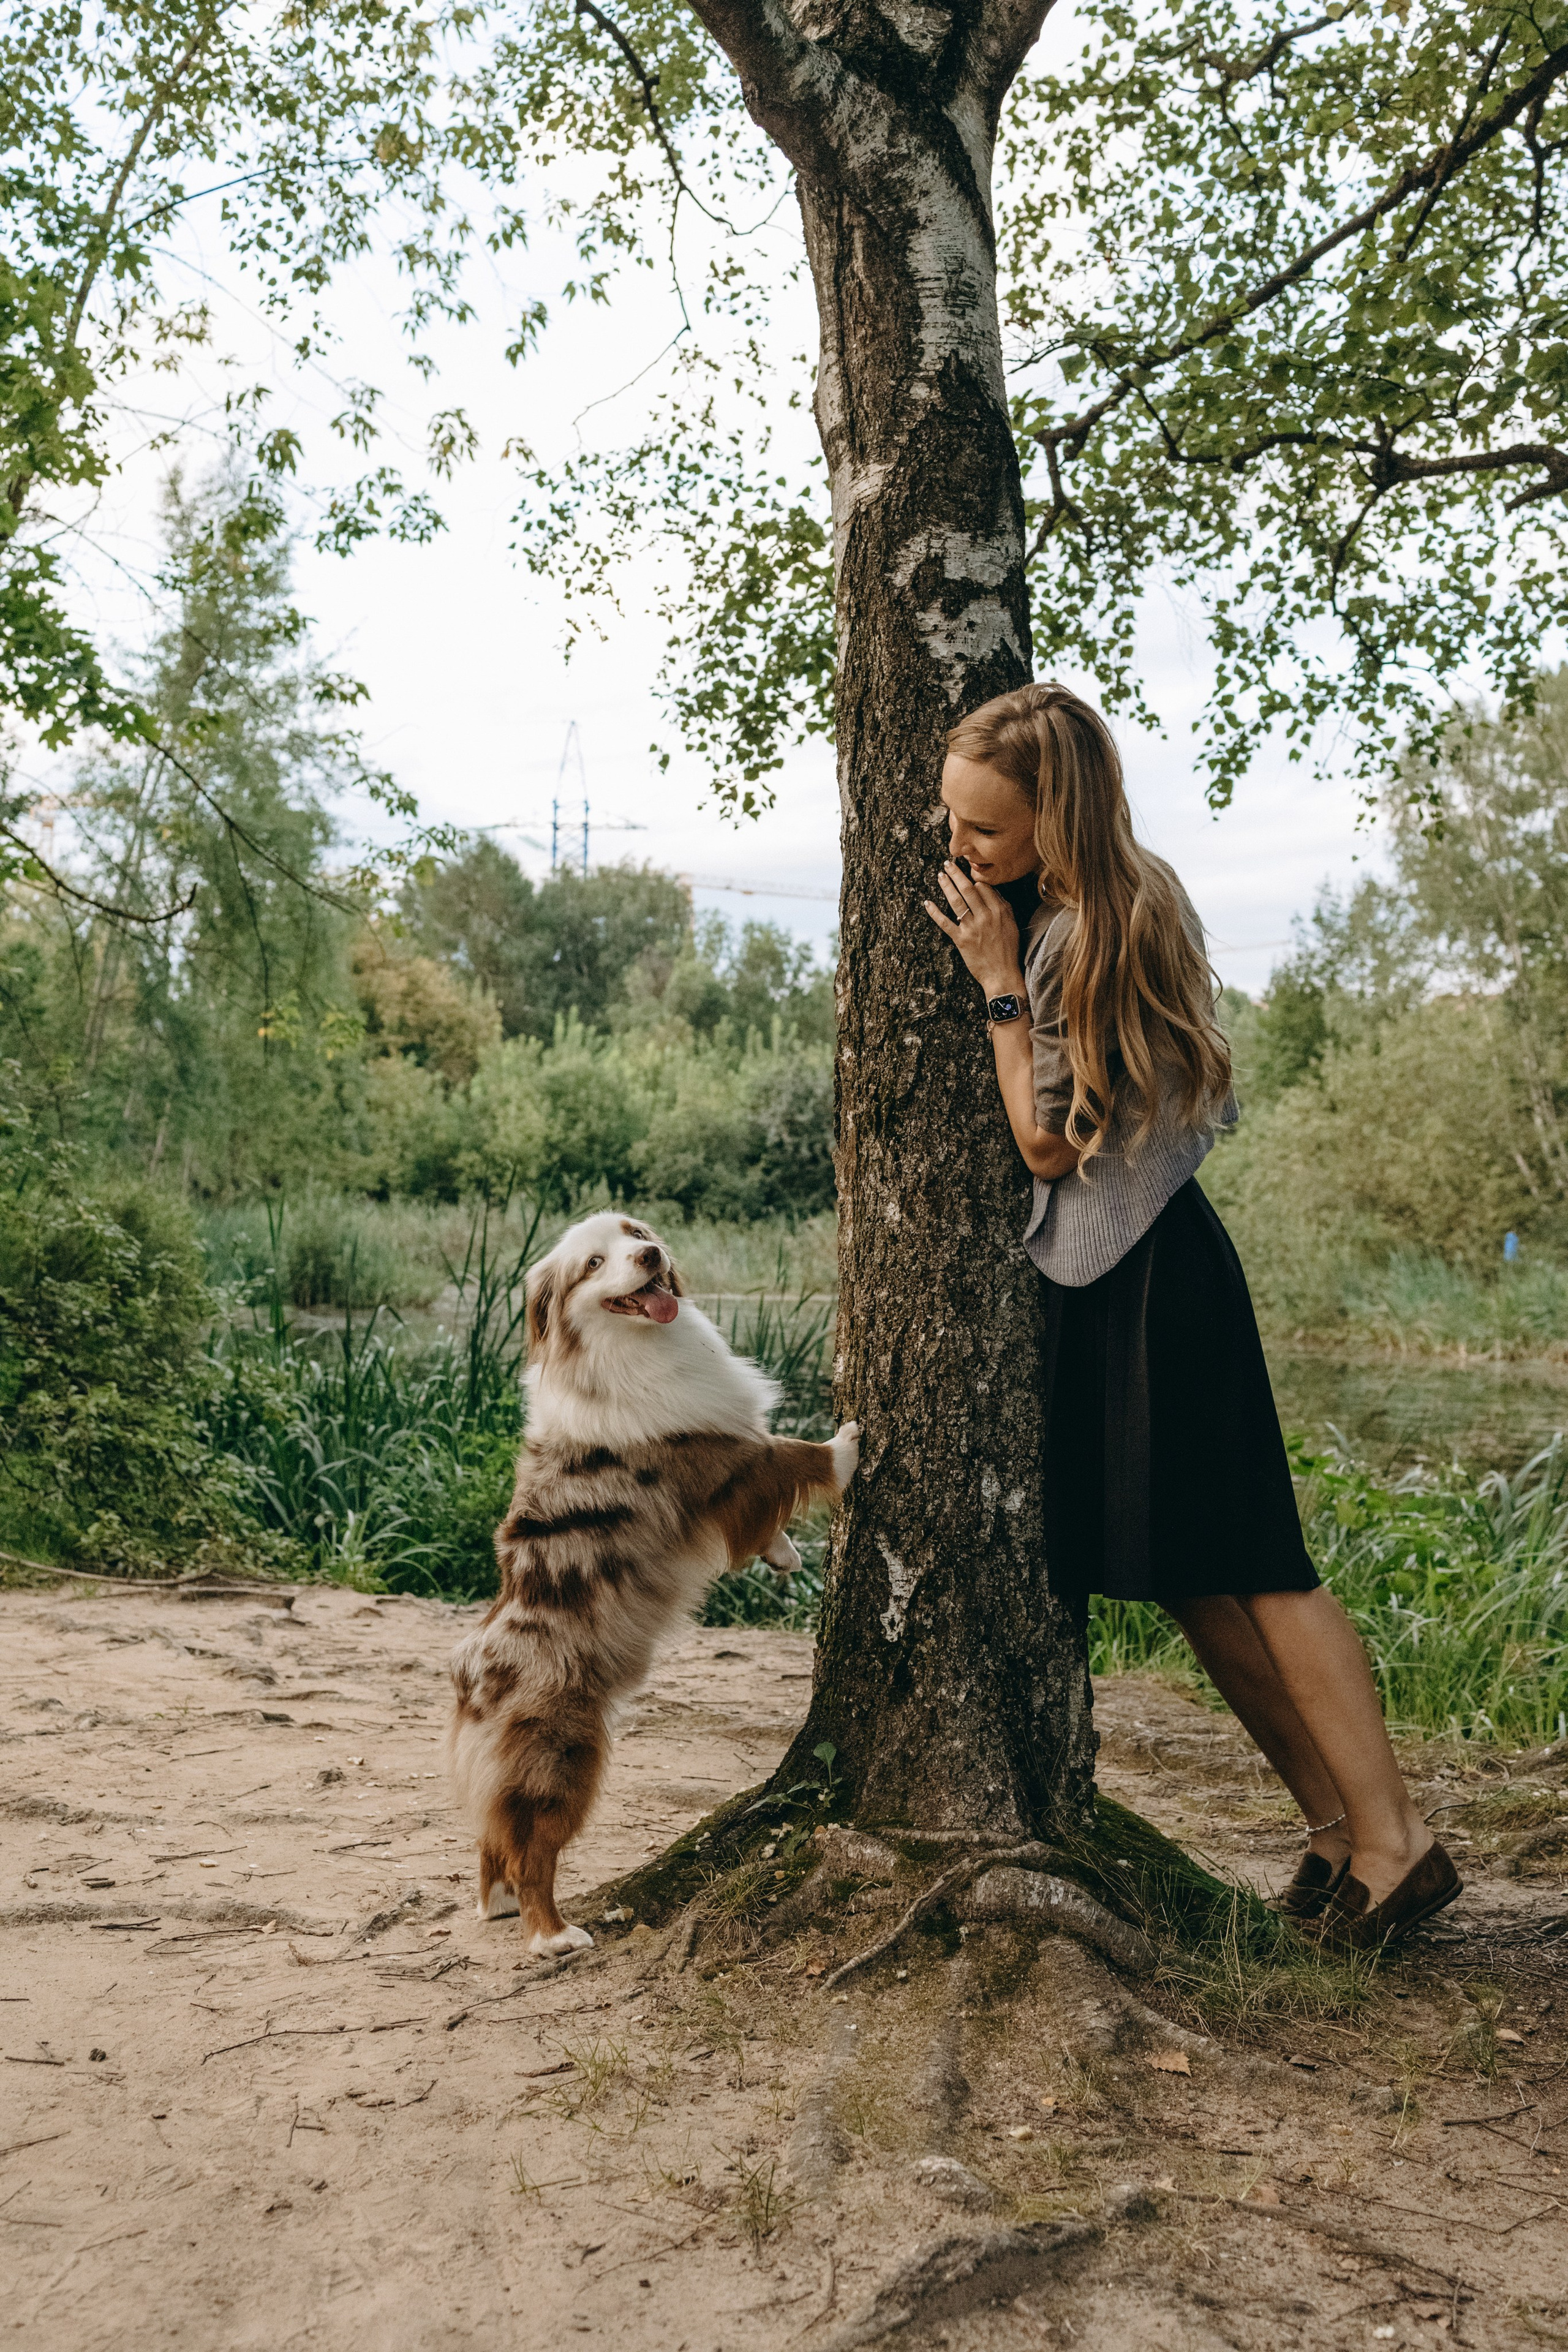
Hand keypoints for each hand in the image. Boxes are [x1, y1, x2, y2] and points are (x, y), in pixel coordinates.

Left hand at [923, 861, 1021, 995]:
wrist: (1002, 974)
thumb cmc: (1008, 950)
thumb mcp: (1011, 924)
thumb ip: (1002, 906)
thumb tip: (990, 891)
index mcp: (999, 911)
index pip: (984, 887)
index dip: (974, 878)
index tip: (967, 871)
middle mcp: (985, 916)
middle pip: (968, 889)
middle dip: (957, 874)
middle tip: (948, 864)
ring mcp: (972, 928)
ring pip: (956, 902)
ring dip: (946, 886)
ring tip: (940, 876)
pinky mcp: (961, 940)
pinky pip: (945, 923)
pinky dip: (935, 912)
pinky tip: (928, 903)